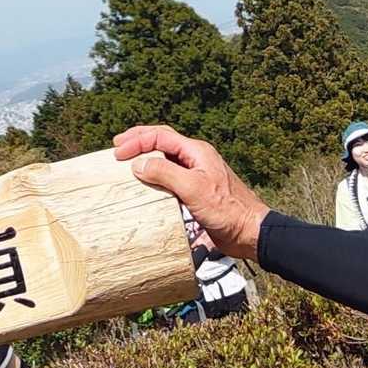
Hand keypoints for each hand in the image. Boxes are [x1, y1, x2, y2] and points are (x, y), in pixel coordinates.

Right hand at [113, 125, 268, 260]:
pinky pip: (170, 176)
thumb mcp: (193, 189)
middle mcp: (196, 158)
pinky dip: (155, 174)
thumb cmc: (227, 209)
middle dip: (139, 140)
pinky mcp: (196, 191)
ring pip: (166, 157)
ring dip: (146, 156)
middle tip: (118, 145)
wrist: (249, 232)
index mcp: (196, 151)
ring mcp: (196, 174)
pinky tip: (146, 182)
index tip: (118, 152)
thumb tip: (138, 164)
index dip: (137, 141)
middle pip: (163, 140)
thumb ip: (165, 173)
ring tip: (128, 160)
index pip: (160, 136)